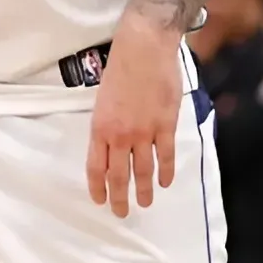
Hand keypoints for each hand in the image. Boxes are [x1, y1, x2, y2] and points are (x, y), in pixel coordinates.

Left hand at [86, 21, 182, 215]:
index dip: (98, 187)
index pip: (96, 167)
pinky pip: (166, 154)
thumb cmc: (119, 70)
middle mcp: (120, 135)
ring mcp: (144, 132)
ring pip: (143, 169)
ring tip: (144, 204)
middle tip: (121, 212)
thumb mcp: (101, 100)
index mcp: (100, 128)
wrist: (143, 50)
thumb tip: (110, 145)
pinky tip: (165, 182)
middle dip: (119, 197)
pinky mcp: (166, 124)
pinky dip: (166, 171)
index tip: (100, 200)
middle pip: (118, 175)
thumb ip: (106, 125)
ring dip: (143, 190)